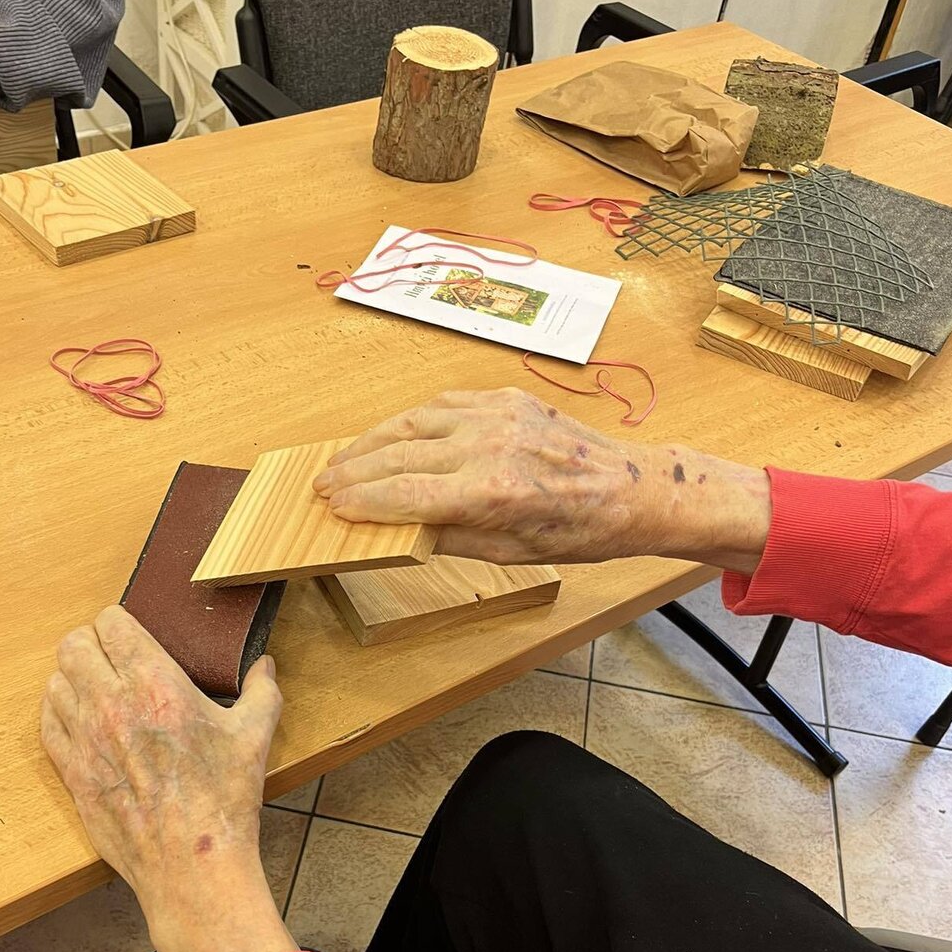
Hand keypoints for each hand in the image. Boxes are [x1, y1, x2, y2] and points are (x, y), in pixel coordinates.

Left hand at [41, 606, 295, 951]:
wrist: (193, 864)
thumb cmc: (225, 799)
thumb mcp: (254, 735)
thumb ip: (261, 690)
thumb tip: (263, 665)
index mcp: (155, 685)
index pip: (110, 624)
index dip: (118, 623)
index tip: (130, 634)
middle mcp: (111, 705)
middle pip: (73, 645)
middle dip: (91, 644)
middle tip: (110, 657)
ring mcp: (85, 741)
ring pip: (54, 683)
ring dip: (72, 678)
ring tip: (94, 688)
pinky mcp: (73, 773)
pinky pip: (47, 725)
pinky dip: (59, 715)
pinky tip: (79, 721)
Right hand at [313, 388, 772, 575]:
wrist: (629, 489)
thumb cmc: (575, 531)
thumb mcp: (508, 552)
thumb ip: (447, 535)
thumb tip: (395, 527)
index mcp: (490, 491)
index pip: (402, 494)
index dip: (360, 501)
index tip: (331, 506)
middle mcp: (488, 445)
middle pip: (397, 455)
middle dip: (354, 471)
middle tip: (322, 485)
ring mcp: (496, 415)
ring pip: (412, 422)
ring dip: (372, 441)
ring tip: (344, 460)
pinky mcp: (504, 398)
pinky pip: (441, 406)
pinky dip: (410, 421)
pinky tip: (390, 436)